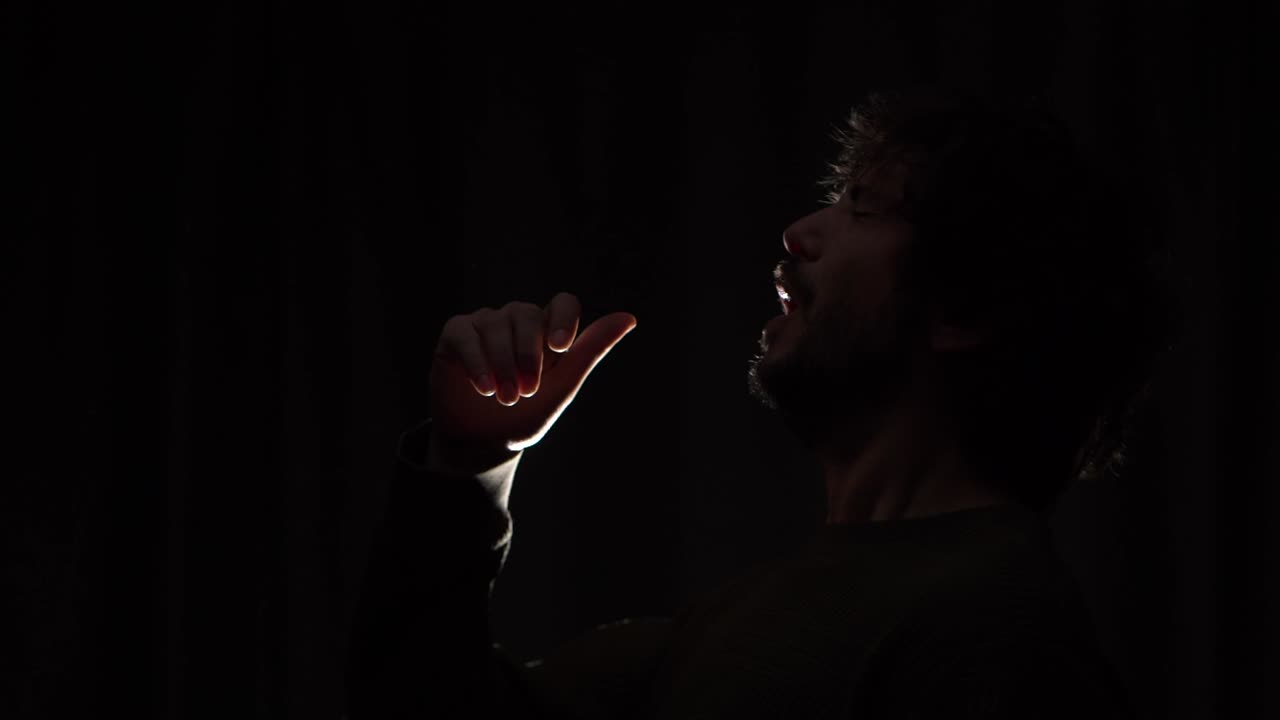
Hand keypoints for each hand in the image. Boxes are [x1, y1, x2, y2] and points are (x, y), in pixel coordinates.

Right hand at [428, 292, 636, 470]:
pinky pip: (465, 333)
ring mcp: (484, 325)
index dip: (563, 319)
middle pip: (526, 314)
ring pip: (495, 323)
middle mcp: (516, 321)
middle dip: (528, 355)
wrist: (483, 443)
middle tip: (526, 392)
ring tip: (504, 397)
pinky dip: (477, 361)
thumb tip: (629, 318)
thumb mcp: (562, 387)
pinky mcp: (456, 335)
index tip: (560, 348)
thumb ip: (591, 351)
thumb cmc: (525, 415)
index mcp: (547, 330)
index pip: (563, 303)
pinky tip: (484, 387)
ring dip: (502, 363)